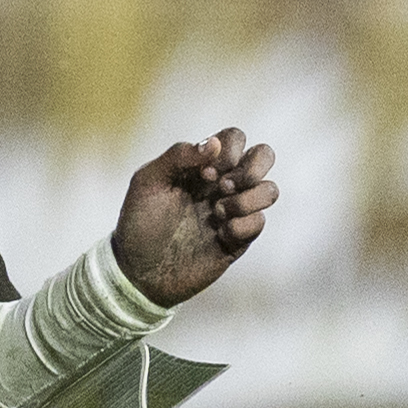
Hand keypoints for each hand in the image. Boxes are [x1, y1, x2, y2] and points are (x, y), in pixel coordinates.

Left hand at [111, 128, 277, 306]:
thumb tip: (214, 144)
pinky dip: (242, 225)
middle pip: (264, 155)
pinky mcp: (238, 239)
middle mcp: (221, 185)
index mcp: (201, 166)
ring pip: (270, 190)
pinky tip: (219, 234)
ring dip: (248, 198)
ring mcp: (232, 211)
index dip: (227, 151)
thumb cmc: (139, 221)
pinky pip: (259, 222)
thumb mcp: (148, 182)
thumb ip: (178, 156)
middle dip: (251, 168)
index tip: (202, 174)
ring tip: (217, 213)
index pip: (234, 138)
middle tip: (222, 187)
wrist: (138, 270)